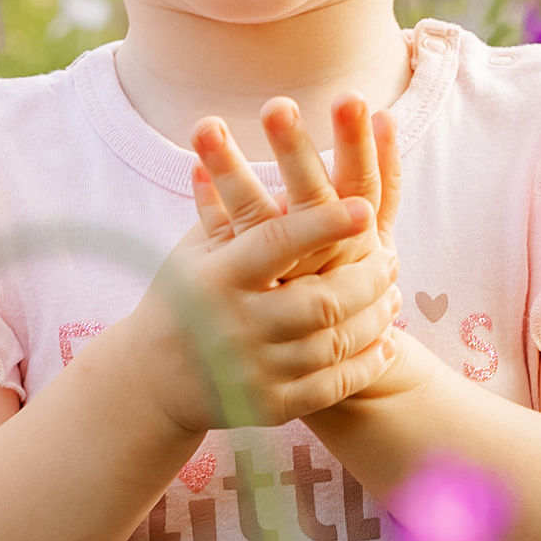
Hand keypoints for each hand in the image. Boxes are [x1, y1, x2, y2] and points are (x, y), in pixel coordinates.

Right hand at [123, 100, 402, 441]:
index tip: (363, 208)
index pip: (276, 244)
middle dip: (366, 278)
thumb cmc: (179, 298)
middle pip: (321, 300)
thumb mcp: (193, 252)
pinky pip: (332, 385)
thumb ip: (229, 211)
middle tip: (390, 258)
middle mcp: (234, 325)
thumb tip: (232, 135)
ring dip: (374, 318)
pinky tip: (382, 342)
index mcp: (216, 277)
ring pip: (335, 343)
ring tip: (391, 294)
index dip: (322, 225)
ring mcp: (252, 369)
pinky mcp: (268, 405)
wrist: (150, 380)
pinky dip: (365, 363)